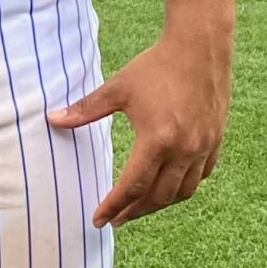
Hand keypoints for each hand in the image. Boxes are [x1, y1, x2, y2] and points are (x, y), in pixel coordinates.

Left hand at [45, 23, 231, 227]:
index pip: (133, 186)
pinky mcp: (215, 142)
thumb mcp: (117, 88)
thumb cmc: (156, 66)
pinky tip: (168, 187)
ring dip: (158, 205)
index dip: (113, 206)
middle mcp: (184, 150)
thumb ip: (85, 109)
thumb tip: (51, 119)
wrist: (199, 48)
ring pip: (182, 192)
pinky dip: (182, 188)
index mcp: (157, 140)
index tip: (98, 219)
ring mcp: (203, 148)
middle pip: (158, 197)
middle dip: (134, 212)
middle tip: (115, 219)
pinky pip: (199, 177)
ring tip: (138, 208)